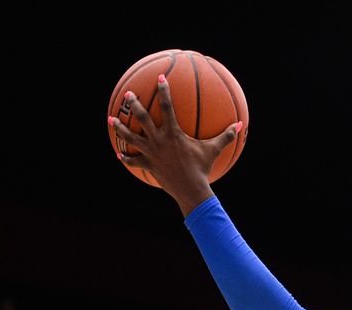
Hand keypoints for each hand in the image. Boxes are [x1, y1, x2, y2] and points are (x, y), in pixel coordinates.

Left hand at [109, 76, 242, 215]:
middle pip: (142, 118)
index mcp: (173, 133)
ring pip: (131, 137)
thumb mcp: (214, 150)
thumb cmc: (202, 168)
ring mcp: (151, 153)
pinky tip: (119, 154)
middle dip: (134, 104)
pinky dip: (126, 157)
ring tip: (112, 119)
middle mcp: (159, 140)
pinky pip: (134, 160)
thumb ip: (226, 136)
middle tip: (129, 94)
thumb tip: (239, 125)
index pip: (167, 106)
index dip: (164, 91)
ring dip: (121, 128)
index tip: (160, 78)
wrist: (190, 190)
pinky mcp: (148, 165)